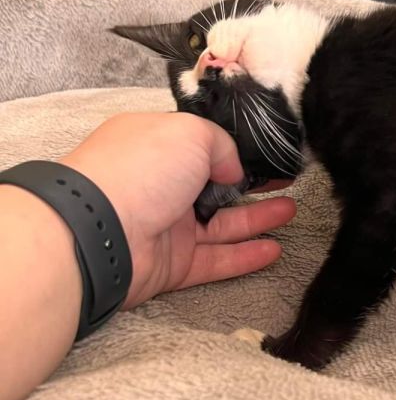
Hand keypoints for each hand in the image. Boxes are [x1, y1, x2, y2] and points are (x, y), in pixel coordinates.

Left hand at [63, 112, 295, 307]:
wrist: (100, 232)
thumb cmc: (140, 169)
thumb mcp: (190, 133)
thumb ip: (222, 145)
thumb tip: (233, 170)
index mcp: (156, 146)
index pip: (199, 144)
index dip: (233, 147)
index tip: (268, 150)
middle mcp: (160, 184)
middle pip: (214, 185)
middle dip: (252, 183)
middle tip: (286, 180)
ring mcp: (166, 226)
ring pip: (221, 224)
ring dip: (257, 218)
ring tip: (291, 210)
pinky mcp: (171, 265)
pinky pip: (215, 260)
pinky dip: (245, 256)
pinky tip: (275, 250)